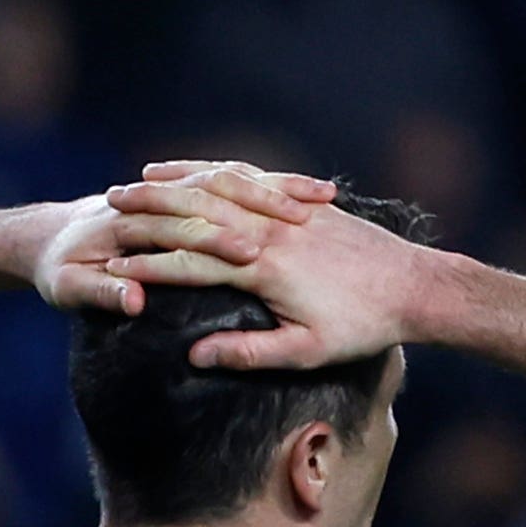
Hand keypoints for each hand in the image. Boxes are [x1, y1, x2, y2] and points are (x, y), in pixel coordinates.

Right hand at [107, 170, 430, 372]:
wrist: (418, 286)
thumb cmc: (362, 327)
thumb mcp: (305, 352)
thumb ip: (248, 352)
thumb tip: (196, 356)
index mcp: (265, 268)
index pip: (191, 262)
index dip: (147, 266)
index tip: (111, 268)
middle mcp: (273, 231)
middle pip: (198, 213)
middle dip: (148, 210)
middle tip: (107, 209)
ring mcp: (290, 211)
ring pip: (221, 186)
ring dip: (176, 182)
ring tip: (137, 181)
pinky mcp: (307, 203)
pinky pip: (255, 177)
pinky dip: (220, 171)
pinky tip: (198, 170)